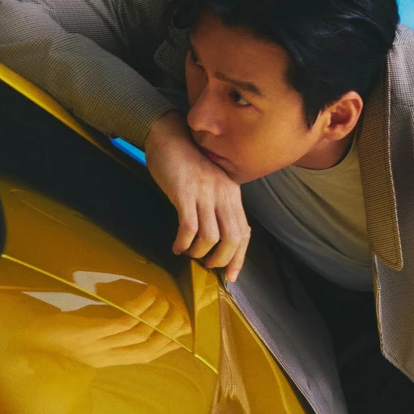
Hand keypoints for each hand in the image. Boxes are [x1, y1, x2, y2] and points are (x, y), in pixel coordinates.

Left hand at [18, 285, 188, 367]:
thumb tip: (124, 318)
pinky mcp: (89, 332)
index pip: (145, 357)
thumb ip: (101, 331)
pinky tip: (149, 293)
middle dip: (169, 330)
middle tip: (182, 312)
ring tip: (166, 298)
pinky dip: (141, 306)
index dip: (167, 345)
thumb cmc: (48, 331)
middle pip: (148, 348)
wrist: (18, 334)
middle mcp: (103, 356)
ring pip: (140, 333)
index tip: (183, 330)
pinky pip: (124, 321)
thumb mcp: (79, 334)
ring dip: (158, 315)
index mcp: (104, 360)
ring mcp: (97, 345)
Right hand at [144, 112, 250, 281]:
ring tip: (188, 253)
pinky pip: (189, 227)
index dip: (239, 258)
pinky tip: (176, 246)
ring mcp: (205, 193)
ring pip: (211, 237)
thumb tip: (220, 239)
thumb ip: (219, 206)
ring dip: (199, 253)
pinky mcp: (185, 193)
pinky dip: (183, 243)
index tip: (231, 277)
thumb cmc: (188, 162)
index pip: (244, 233)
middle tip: (206, 265)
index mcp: (232, 195)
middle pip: (232, 239)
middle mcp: (223, 194)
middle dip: (220, 260)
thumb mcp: (212, 184)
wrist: (169, 136)